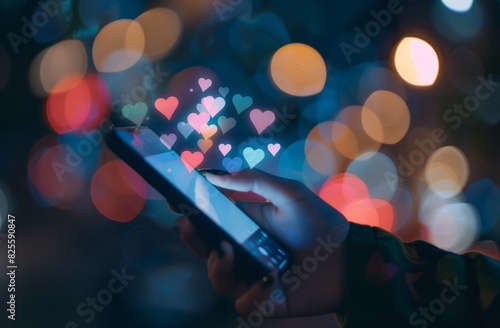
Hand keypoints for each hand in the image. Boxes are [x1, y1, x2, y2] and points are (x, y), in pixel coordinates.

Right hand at [176, 169, 349, 317]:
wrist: (348, 257)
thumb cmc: (320, 223)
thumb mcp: (289, 193)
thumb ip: (254, 181)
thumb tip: (214, 175)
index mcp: (246, 226)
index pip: (211, 223)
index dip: (191, 215)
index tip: (175, 201)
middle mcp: (245, 251)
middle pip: (205, 251)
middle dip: (192, 239)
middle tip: (187, 224)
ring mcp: (252, 276)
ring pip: (218, 278)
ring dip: (218, 265)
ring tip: (229, 252)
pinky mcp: (265, 301)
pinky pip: (243, 303)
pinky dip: (253, 293)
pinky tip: (270, 279)